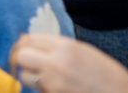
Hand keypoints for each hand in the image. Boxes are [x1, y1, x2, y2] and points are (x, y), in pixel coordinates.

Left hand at [10, 34, 127, 92]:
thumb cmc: (105, 73)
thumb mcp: (82, 50)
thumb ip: (55, 45)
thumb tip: (28, 41)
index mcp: (65, 47)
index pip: (30, 39)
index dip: (26, 43)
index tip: (27, 47)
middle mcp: (56, 64)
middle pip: (21, 56)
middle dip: (23, 59)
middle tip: (32, 62)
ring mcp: (54, 83)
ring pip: (25, 76)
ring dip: (30, 76)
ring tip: (46, 77)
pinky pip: (37, 90)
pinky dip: (42, 88)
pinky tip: (56, 87)